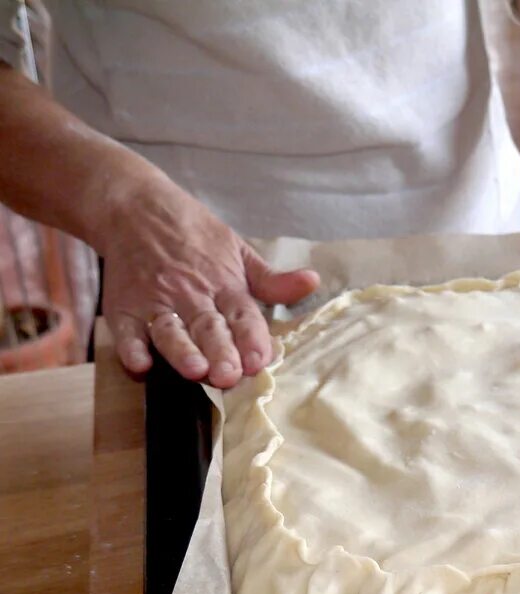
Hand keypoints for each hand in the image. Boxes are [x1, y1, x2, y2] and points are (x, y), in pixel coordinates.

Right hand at [98, 179, 318, 387]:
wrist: (135, 208)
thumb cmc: (194, 235)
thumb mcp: (239, 250)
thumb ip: (272, 280)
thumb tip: (312, 282)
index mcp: (225, 284)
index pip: (242, 315)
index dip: (252, 338)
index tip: (259, 360)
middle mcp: (192, 295)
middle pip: (208, 328)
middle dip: (220, 352)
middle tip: (229, 375)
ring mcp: (156, 302)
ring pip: (171, 331)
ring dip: (182, 351)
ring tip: (194, 370)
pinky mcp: (124, 308)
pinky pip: (126, 332)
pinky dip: (131, 348)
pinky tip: (140, 365)